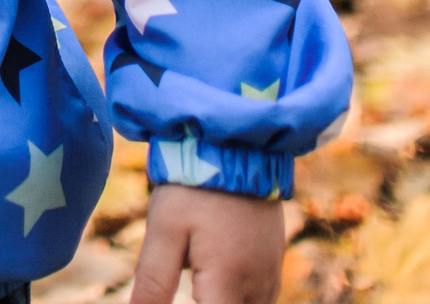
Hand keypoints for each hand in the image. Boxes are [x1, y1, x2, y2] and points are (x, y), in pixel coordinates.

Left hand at [131, 183, 283, 303]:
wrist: (235, 142)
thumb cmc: (194, 186)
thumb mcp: (164, 231)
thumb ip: (153, 283)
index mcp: (228, 284)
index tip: (186, 292)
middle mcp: (258, 285)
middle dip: (210, 303)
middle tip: (189, 285)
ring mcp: (271, 271)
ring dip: (223, 300)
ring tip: (200, 282)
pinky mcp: (275, 257)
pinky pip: (262, 296)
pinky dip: (240, 297)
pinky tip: (216, 281)